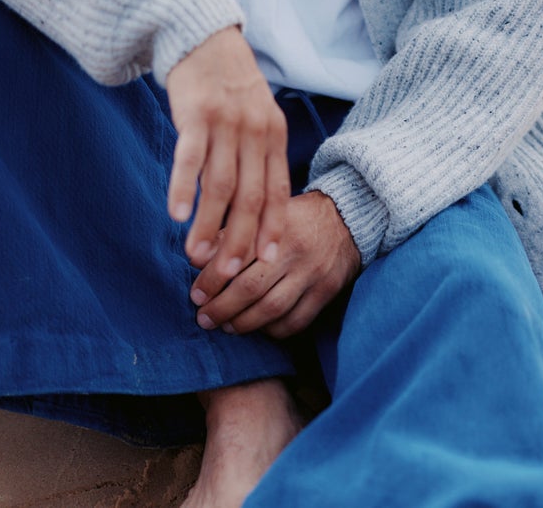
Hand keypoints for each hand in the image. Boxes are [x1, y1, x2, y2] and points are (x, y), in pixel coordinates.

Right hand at [164, 27, 288, 280]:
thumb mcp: (258, 117)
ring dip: (208, 224)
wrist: (204, 38)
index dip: (273, 227)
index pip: (277, 190)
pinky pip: (189, 158)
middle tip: (227, 272)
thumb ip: (258, 156)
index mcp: (274, 136)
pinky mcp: (195, 114)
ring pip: (219, 185)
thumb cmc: (230, 86)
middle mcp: (254, 132)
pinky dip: (182, 188)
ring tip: (196, 255)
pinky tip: (174, 214)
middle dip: (240, 238)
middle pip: (250, 196)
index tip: (268, 261)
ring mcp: (225, 123)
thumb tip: (255, 208)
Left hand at [190, 191, 359, 338]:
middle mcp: (295, 252)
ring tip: (226, 327)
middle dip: (222, 308)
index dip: (211, 280)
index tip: (195, 295)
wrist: (347, 218)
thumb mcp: (265, 212)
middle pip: (251, 289)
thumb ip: (231, 233)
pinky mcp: (327, 292)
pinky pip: (297, 321)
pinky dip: (274, 330)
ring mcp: (313, 274)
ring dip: (244, 324)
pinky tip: (259, 329)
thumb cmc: (295, 217)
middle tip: (204, 318)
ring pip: (272, 309)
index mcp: (276, 226)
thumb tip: (194, 258)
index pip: (236, 258)